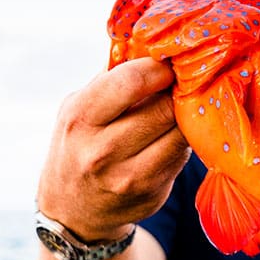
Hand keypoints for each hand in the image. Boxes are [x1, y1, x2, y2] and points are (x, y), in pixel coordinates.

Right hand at [36, 57, 189, 240]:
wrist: (73, 211)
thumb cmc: (78, 145)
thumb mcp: (78, 109)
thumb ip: (110, 81)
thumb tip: (153, 48)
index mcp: (80, 119)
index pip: (130, 82)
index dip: (157, 68)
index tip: (167, 63)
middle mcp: (101, 151)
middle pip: (164, 108)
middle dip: (179, 91)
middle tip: (184, 82)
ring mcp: (129, 177)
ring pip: (180, 133)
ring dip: (187, 116)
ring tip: (182, 106)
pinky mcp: (152, 193)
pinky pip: (182, 155)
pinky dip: (184, 140)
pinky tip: (175, 133)